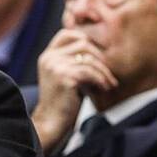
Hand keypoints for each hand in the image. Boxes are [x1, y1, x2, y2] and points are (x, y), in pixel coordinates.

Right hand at [32, 30, 117, 152]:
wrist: (52, 123)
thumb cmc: (63, 102)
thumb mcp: (66, 76)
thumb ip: (74, 61)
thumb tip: (97, 48)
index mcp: (47, 56)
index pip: (67, 33)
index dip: (85, 38)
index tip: (98, 56)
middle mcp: (49, 58)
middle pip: (83, 43)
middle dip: (100, 58)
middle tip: (108, 75)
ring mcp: (55, 66)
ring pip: (89, 58)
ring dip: (104, 72)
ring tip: (109, 84)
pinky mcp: (64, 77)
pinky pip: (90, 72)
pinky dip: (102, 80)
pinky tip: (105, 89)